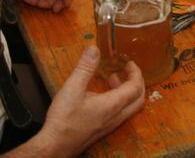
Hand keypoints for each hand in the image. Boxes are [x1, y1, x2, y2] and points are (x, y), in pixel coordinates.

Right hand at [24, 46, 144, 156]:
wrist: (56, 145)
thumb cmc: (64, 119)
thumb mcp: (73, 88)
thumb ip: (85, 68)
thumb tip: (94, 49)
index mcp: (113, 105)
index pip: (135, 87)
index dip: (136, 72)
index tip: (129, 62)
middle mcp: (116, 116)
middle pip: (138, 99)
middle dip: (136, 82)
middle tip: (128, 70)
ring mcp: (110, 125)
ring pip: (129, 108)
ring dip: (126, 91)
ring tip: (113, 79)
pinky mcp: (103, 130)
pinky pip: (119, 114)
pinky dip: (118, 101)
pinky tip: (100, 96)